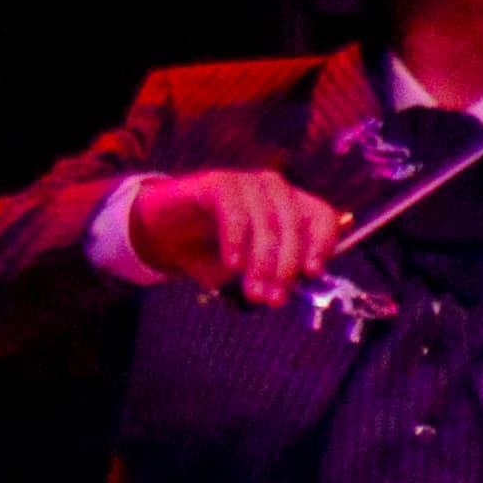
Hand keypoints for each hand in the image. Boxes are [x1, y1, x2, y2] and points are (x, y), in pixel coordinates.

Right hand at [132, 169, 347, 310]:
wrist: (159, 232)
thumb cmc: (208, 250)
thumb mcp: (243, 269)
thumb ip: (266, 275)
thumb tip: (280, 291)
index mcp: (289, 205)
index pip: (321, 217)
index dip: (322, 244)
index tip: (311, 273)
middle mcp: (273, 188)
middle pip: (294, 225)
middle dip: (285, 267)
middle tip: (273, 299)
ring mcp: (245, 182)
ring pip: (267, 222)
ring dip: (262, 262)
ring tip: (252, 293)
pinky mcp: (217, 183)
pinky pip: (235, 213)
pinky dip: (236, 241)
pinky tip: (232, 265)